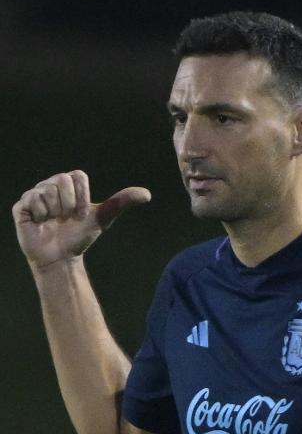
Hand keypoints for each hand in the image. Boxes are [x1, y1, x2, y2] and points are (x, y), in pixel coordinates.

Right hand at [12, 170, 150, 269]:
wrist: (62, 257)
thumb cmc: (81, 236)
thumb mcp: (104, 217)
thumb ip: (122, 202)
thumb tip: (147, 194)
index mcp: (69, 183)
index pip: (77, 176)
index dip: (82, 197)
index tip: (81, 213)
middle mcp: (51, 185)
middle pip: (62, 181)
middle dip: (69, 205)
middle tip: (66, 219)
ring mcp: (35, 194)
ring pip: (47, 191)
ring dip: (55, 212)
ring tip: (53, 222)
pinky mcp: (21, 206)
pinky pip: (33, 201)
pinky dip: (41, 215)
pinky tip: (41, 224)